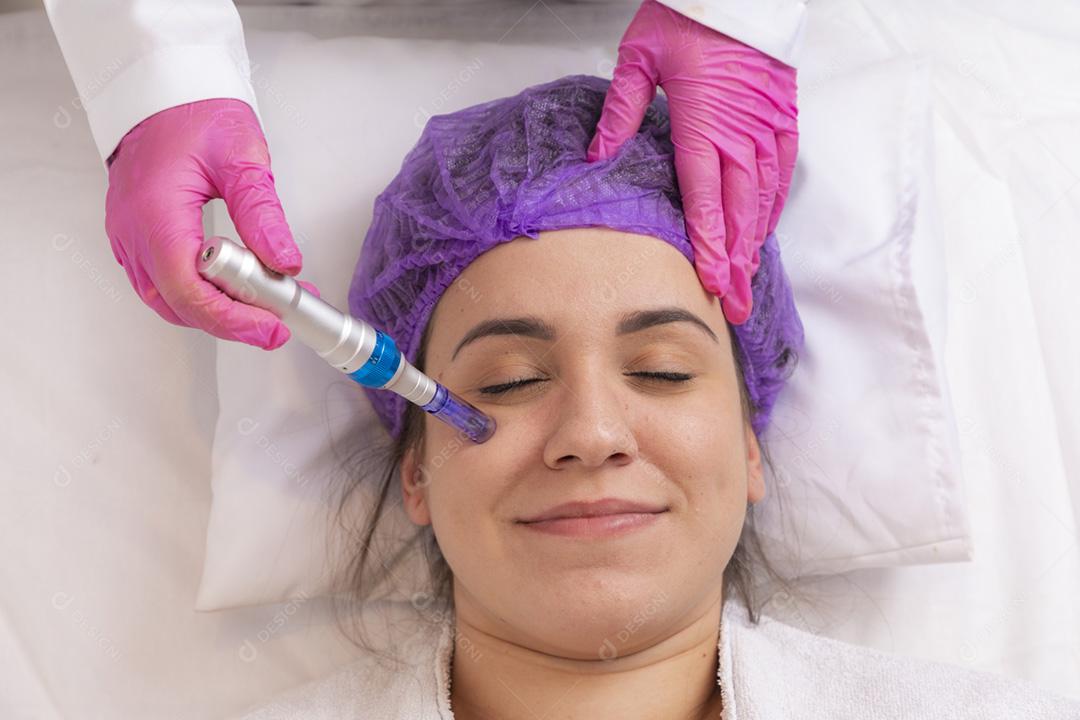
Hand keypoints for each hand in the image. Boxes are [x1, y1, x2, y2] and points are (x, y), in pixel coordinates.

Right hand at [105, 98, 319, 348]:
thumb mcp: (241, 156)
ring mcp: (129, 238)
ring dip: (217, 312)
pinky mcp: (135, 238)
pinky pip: (162, 284)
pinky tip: (235, 290)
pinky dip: (199, 296)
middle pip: (178, 305)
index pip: (189, 290)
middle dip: (232, 322)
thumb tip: (285, 263)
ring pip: (168, 301)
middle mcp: (134, 232)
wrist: (160, 91)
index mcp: (156, 213)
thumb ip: (262, 213)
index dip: (232, 319)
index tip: (273, 326)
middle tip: (279, 320)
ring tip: (265, 305)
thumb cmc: (194, 113)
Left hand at [588, 0, 798, 323]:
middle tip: (734, 302)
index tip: (710, 281)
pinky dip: (774, 204)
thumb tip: (597, 156)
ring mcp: (767, 127)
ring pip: (762, 197)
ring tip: (747, 278)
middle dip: (735, 260)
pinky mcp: (783, 118)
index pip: (705, 197)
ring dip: (754, 241)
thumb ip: (621, 110)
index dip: (708, 244)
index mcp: (704, 123)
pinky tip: (765, 230)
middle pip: (738, 210)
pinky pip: (782, 171)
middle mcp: (741, 133)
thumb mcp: (641, 55)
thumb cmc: (688, 16)